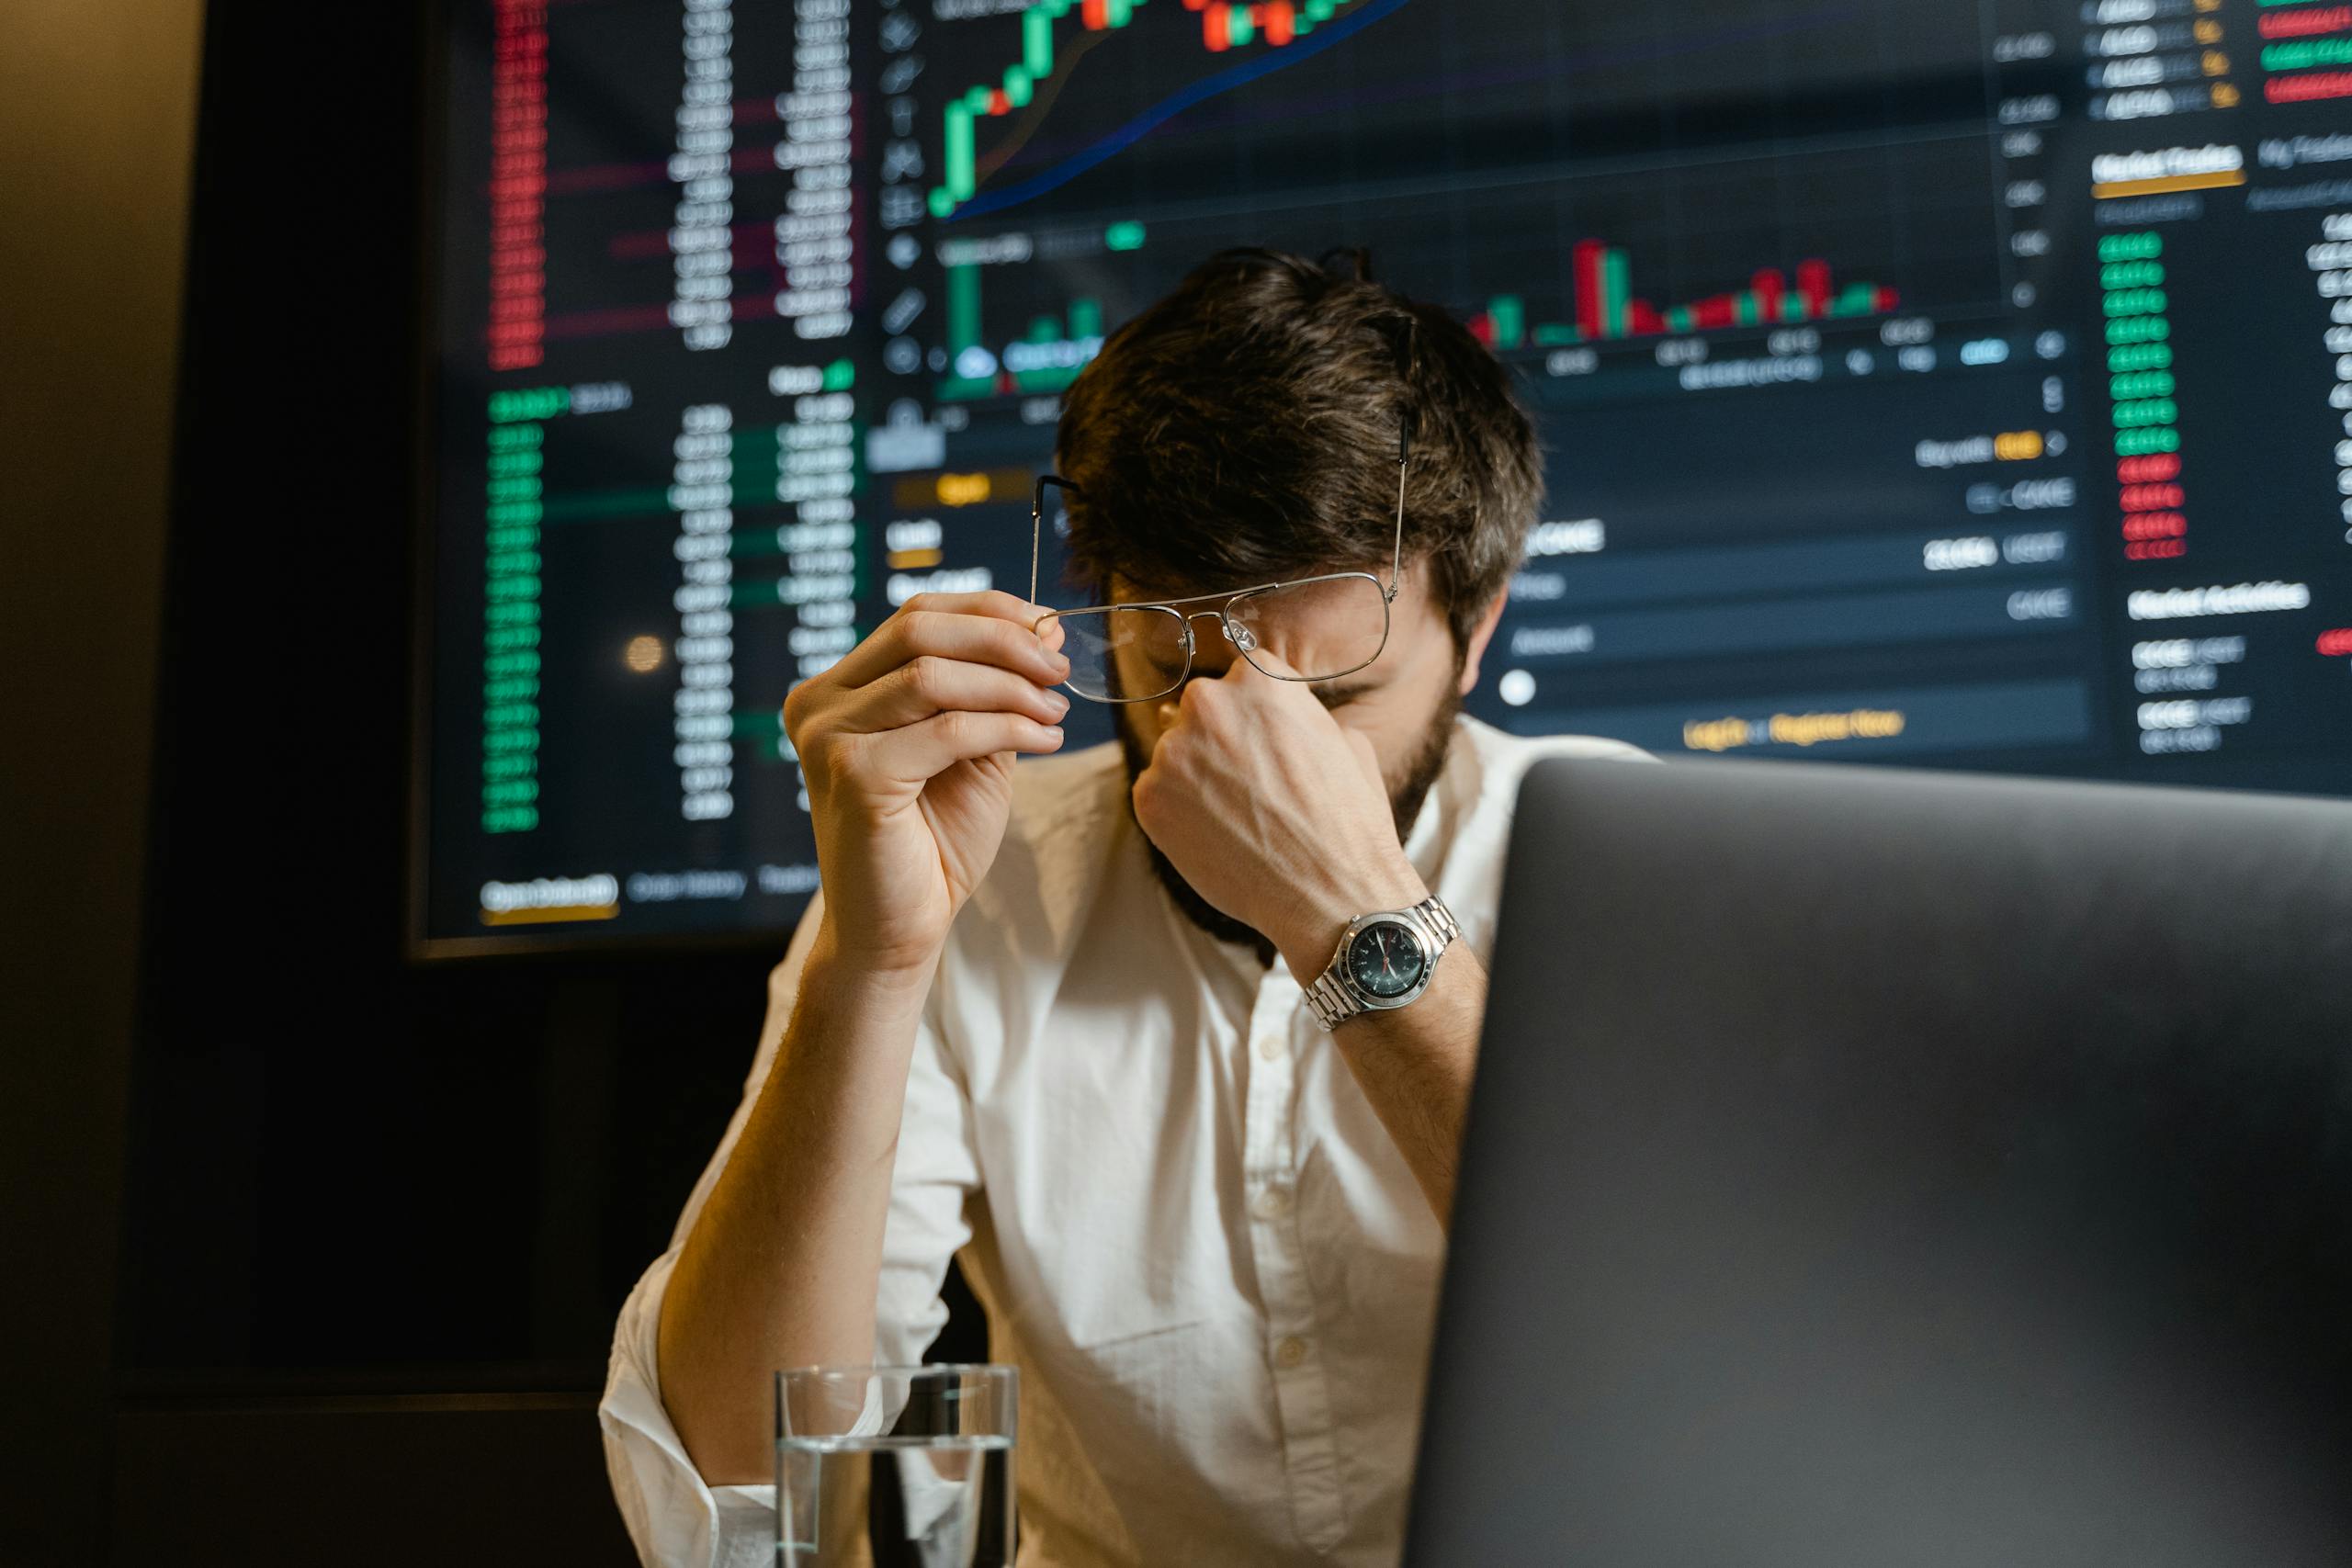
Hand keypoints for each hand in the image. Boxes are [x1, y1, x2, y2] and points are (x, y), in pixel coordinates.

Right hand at [783, 591, 1070, 978]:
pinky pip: (947, 731)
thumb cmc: (932, 843)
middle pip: (918, 630)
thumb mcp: (971, 749)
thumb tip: (1043, 628)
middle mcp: (819, 705)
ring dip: (1011, 687)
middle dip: (1003, 641)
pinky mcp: (854, 775)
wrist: (899, 929)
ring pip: (934, 677)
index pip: (915, 616)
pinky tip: (1045, 740)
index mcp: (838, 690)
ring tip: (1056, 711)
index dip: (988, 611)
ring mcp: (829, 738)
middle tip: (1058, 670)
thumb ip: (993, 690)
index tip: (1047, 631)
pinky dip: (1007, 728)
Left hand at [1130, 652, 1426, 970]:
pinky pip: (1157, 793)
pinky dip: (1178, 812)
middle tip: (1249, 782)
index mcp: (1260, 679)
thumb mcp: (1345, 740)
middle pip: (1201, 710)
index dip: (1253, 713)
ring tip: (1236, 817)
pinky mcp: (1149, 797)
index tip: (1262, 740)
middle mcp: (1208, 704)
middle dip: (1219, 739)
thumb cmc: (1347, 821)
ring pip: (1175, 752)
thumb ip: (1298, 714)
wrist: (1329, 892)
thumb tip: (1279, 717)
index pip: (1240, 678)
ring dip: (1196, 776)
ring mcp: (1172, 751)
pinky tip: (1217, 835)